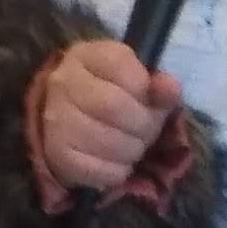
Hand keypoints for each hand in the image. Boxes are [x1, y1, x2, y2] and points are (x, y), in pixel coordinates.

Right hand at [33, 35, 179, 195]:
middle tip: (145, 130)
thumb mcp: (138, 83)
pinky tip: (115, 161)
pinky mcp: (57, 152)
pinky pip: (101, 169)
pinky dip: (118, 171)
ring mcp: (56, 118)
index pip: (120, 65)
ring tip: (131, 145)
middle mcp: (63, 82)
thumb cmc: (114, 97)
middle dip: (143, 124)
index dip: (143, 86)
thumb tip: (171, 88)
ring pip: (110, 142)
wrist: (71, 122)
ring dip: (132, 150)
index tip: (144, 98)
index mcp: (86, 56)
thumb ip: (159, 85)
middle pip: (114, 105)